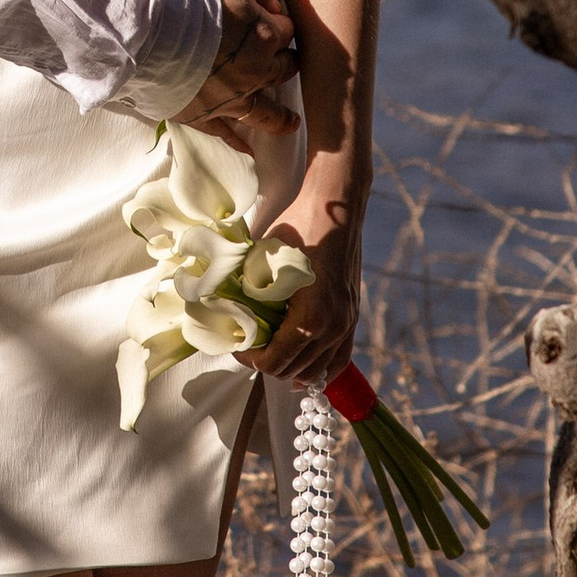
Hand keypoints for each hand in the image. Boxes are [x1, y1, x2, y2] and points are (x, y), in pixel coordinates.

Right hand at [175, 0, 295, 141]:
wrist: (146, 30)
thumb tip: (273, 2)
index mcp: (265, 35)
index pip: (286, 30)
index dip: (278, 22)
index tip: (269, 19)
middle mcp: (256, 71)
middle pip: (283, 69)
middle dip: (285, 63)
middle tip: (284, 62)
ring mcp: (232, 98)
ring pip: (266, 112)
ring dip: (281, 118)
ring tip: (292, 123)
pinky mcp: (205, 115)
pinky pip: (227, 133)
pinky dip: (238, 143)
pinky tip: (248, 152)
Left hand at [249, 206, 363, 384]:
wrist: (336, 206)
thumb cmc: (299, 227)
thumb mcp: (263, 259)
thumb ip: (248, 291)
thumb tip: (224, 309)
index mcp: (309, 319)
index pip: (275, 362)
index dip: (249, 360)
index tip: (237, 345)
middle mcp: (333, 329)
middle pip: (293, 371)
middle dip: (267, 363)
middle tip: (248, 347)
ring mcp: (346, 324)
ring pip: (316, 370)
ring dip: (290, 367)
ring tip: (270, 354)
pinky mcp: (352, 317)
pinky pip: (339, 359)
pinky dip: (318, 368)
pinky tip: (301, 369)